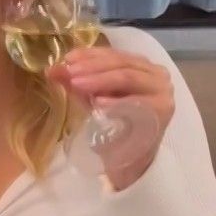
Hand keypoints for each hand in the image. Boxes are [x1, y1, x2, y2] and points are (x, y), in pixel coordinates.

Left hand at [48, 46, 174, 187]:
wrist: (131, 162)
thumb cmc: (115, 128)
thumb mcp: (93, 101)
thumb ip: (78, 84)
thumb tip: (53, 70)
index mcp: (141, 66)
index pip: (114, 54)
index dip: (90, 54)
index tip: (67, 58)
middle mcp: (156, 74)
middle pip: (121, 63)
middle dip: (92, 67)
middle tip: (70, 73)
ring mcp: (162, 91)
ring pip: (128, 77)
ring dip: (100, 80)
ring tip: (77, 85)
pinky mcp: (162, 110)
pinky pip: (136, 101)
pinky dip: (116, 101)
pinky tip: (98, 102)